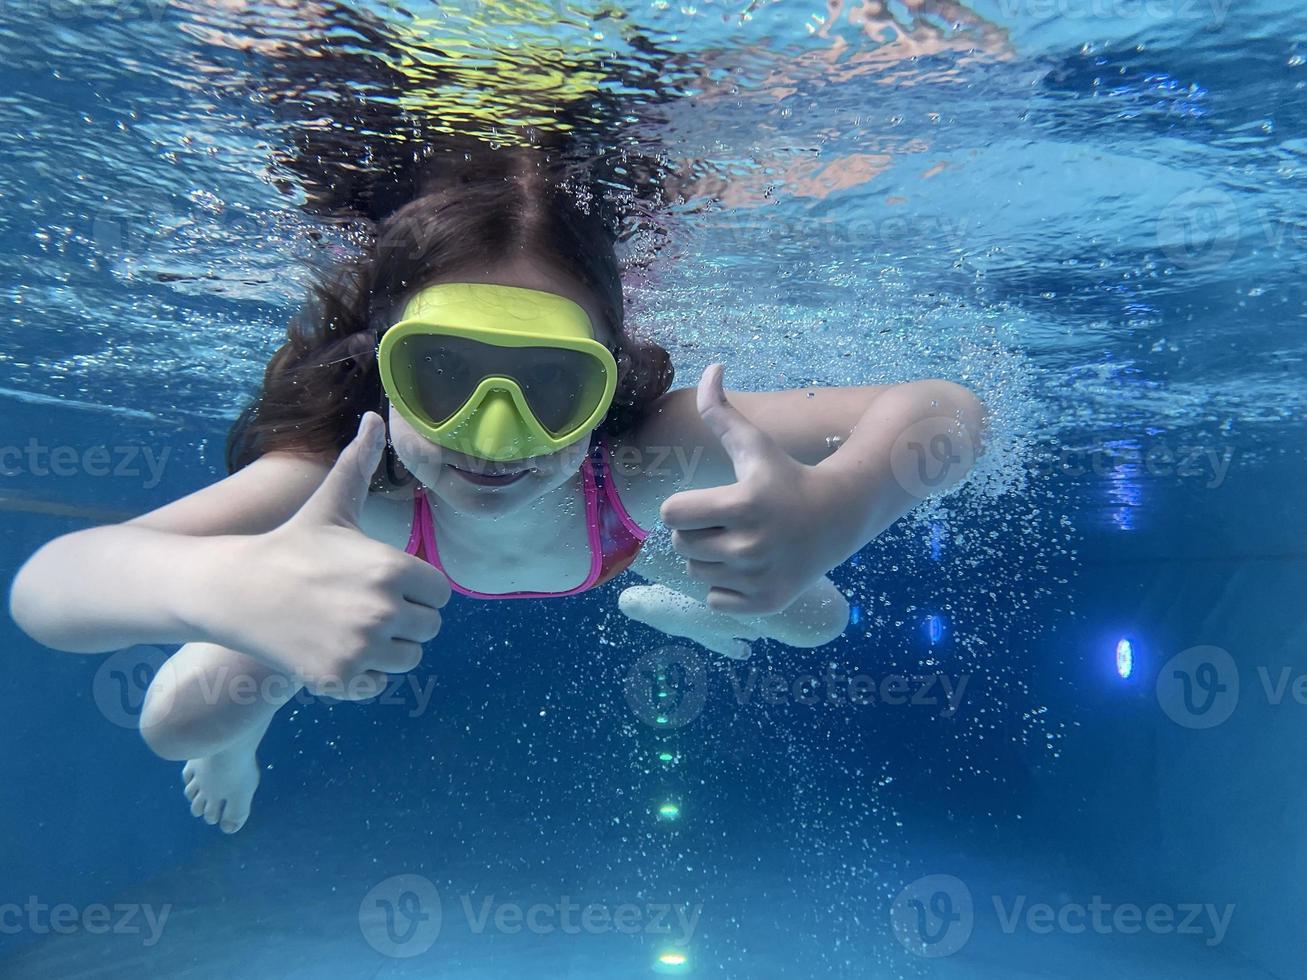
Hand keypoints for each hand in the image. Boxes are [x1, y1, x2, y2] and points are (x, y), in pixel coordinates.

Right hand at [194, 413, 450, 698]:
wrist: (236, 590)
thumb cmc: (292, 543)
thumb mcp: (331, 503)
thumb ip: (360, 462)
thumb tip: (376, 416)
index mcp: (393, 569)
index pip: (440, 594)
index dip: (415, 588)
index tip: (382, 581)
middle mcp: (384, 611)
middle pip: (428, 628)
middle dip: (405, 618)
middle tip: (363, 605)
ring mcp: (362, 648)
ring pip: (408, 659)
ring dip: (387, 648)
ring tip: (351, 626)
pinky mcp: (340, 678)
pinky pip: (379, 684)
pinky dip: (364, 675)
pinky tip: (336, 650)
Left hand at [660, 365, 854, 615]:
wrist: (840, 516)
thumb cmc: (788, 475)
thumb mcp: (755, 443)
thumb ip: (721, 411)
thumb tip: (710, 368)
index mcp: (743, 503)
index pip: (671, 514)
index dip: (684, 506)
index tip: (707, 502)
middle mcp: (751, 544)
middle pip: (681, 546)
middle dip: (696, 532)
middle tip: (725, 522)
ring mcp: (760, 576)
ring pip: (696, 573)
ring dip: (709, 559)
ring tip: (738, 542)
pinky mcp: (767, 601)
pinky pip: (715, 599)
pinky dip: (726, 587)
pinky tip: (750, 567)